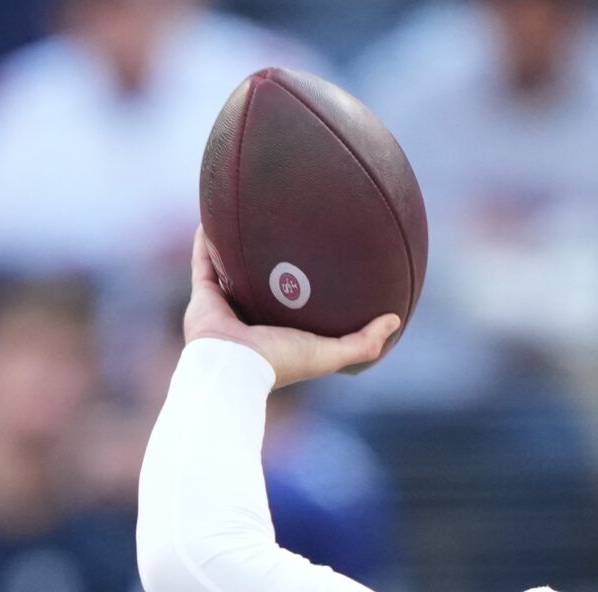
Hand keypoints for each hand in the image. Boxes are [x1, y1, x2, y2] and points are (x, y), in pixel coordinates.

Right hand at [184, 229, 400, 388]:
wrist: (234, 369)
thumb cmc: (281, 363)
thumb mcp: (330, 352)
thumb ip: (364, 342)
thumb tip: (396, 319)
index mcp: (276, 334)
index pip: (290, 309)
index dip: (301, 288)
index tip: (317, 264)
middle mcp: (248, 321)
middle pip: (258, 287)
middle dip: (268, 264)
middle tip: (284, 233)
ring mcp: (223, 308)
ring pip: (228, 272)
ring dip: (234, 248)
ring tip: (245, 216)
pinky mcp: (202, 298)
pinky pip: (203, 263)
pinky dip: (206, 241)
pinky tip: (213, 215)